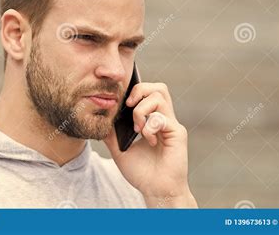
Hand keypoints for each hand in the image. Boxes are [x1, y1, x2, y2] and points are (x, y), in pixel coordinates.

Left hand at [103, 82, 197, 207]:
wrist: (156, 191)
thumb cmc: (142, 173)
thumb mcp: (120, 150)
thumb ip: (111, 134)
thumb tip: (100, 118)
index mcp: (153, 121)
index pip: (149, 93)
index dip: (135, 91)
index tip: (121, 103)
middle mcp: (164, 119)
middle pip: (158, 87)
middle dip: (140, 90)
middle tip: (129, 106)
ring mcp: (172, 125)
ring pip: (159, 96)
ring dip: (142, 110)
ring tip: (138, 128)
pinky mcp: (177, 133)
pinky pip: (161, 118)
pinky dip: (149, 127)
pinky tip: (149, 141)